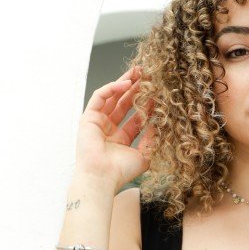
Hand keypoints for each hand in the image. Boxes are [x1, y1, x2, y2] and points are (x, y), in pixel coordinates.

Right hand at [75, 65, 155, 193]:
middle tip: (149, 75)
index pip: (136, 117)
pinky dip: (112, 88)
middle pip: (124, 103)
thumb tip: (160, 123)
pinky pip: (100, 97)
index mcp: (121, 139)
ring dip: (125, 83)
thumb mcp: (144, 155)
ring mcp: (98, 122)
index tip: (159, 94)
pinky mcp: (88, 117)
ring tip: (139, 72)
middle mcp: (109, 129)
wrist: (102, 177)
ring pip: (112, 97)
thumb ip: (152, 139)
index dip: (147, 105)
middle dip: (136, 89)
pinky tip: (126, 83)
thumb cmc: (120, 172)